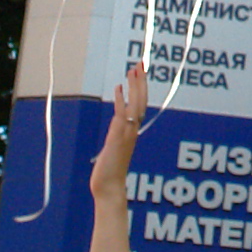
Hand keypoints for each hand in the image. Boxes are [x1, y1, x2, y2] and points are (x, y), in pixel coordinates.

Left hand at [89, 59, 149, 204]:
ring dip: (135, 86)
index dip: (141, 87)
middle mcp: (132, 130)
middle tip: (140, 63)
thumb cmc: (110, 172)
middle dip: (141, 81)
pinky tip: (119, 88)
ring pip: (135, 105)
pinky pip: (122, 115)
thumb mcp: (114, 148)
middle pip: (141, 100)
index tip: (140, 71)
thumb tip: (117, 125)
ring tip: (133, 69)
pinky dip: (122, 101)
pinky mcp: (117, 138)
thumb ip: (118, 135)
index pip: (141, 104)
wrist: (109, 188)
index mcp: (132, 131)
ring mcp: (127, 134)